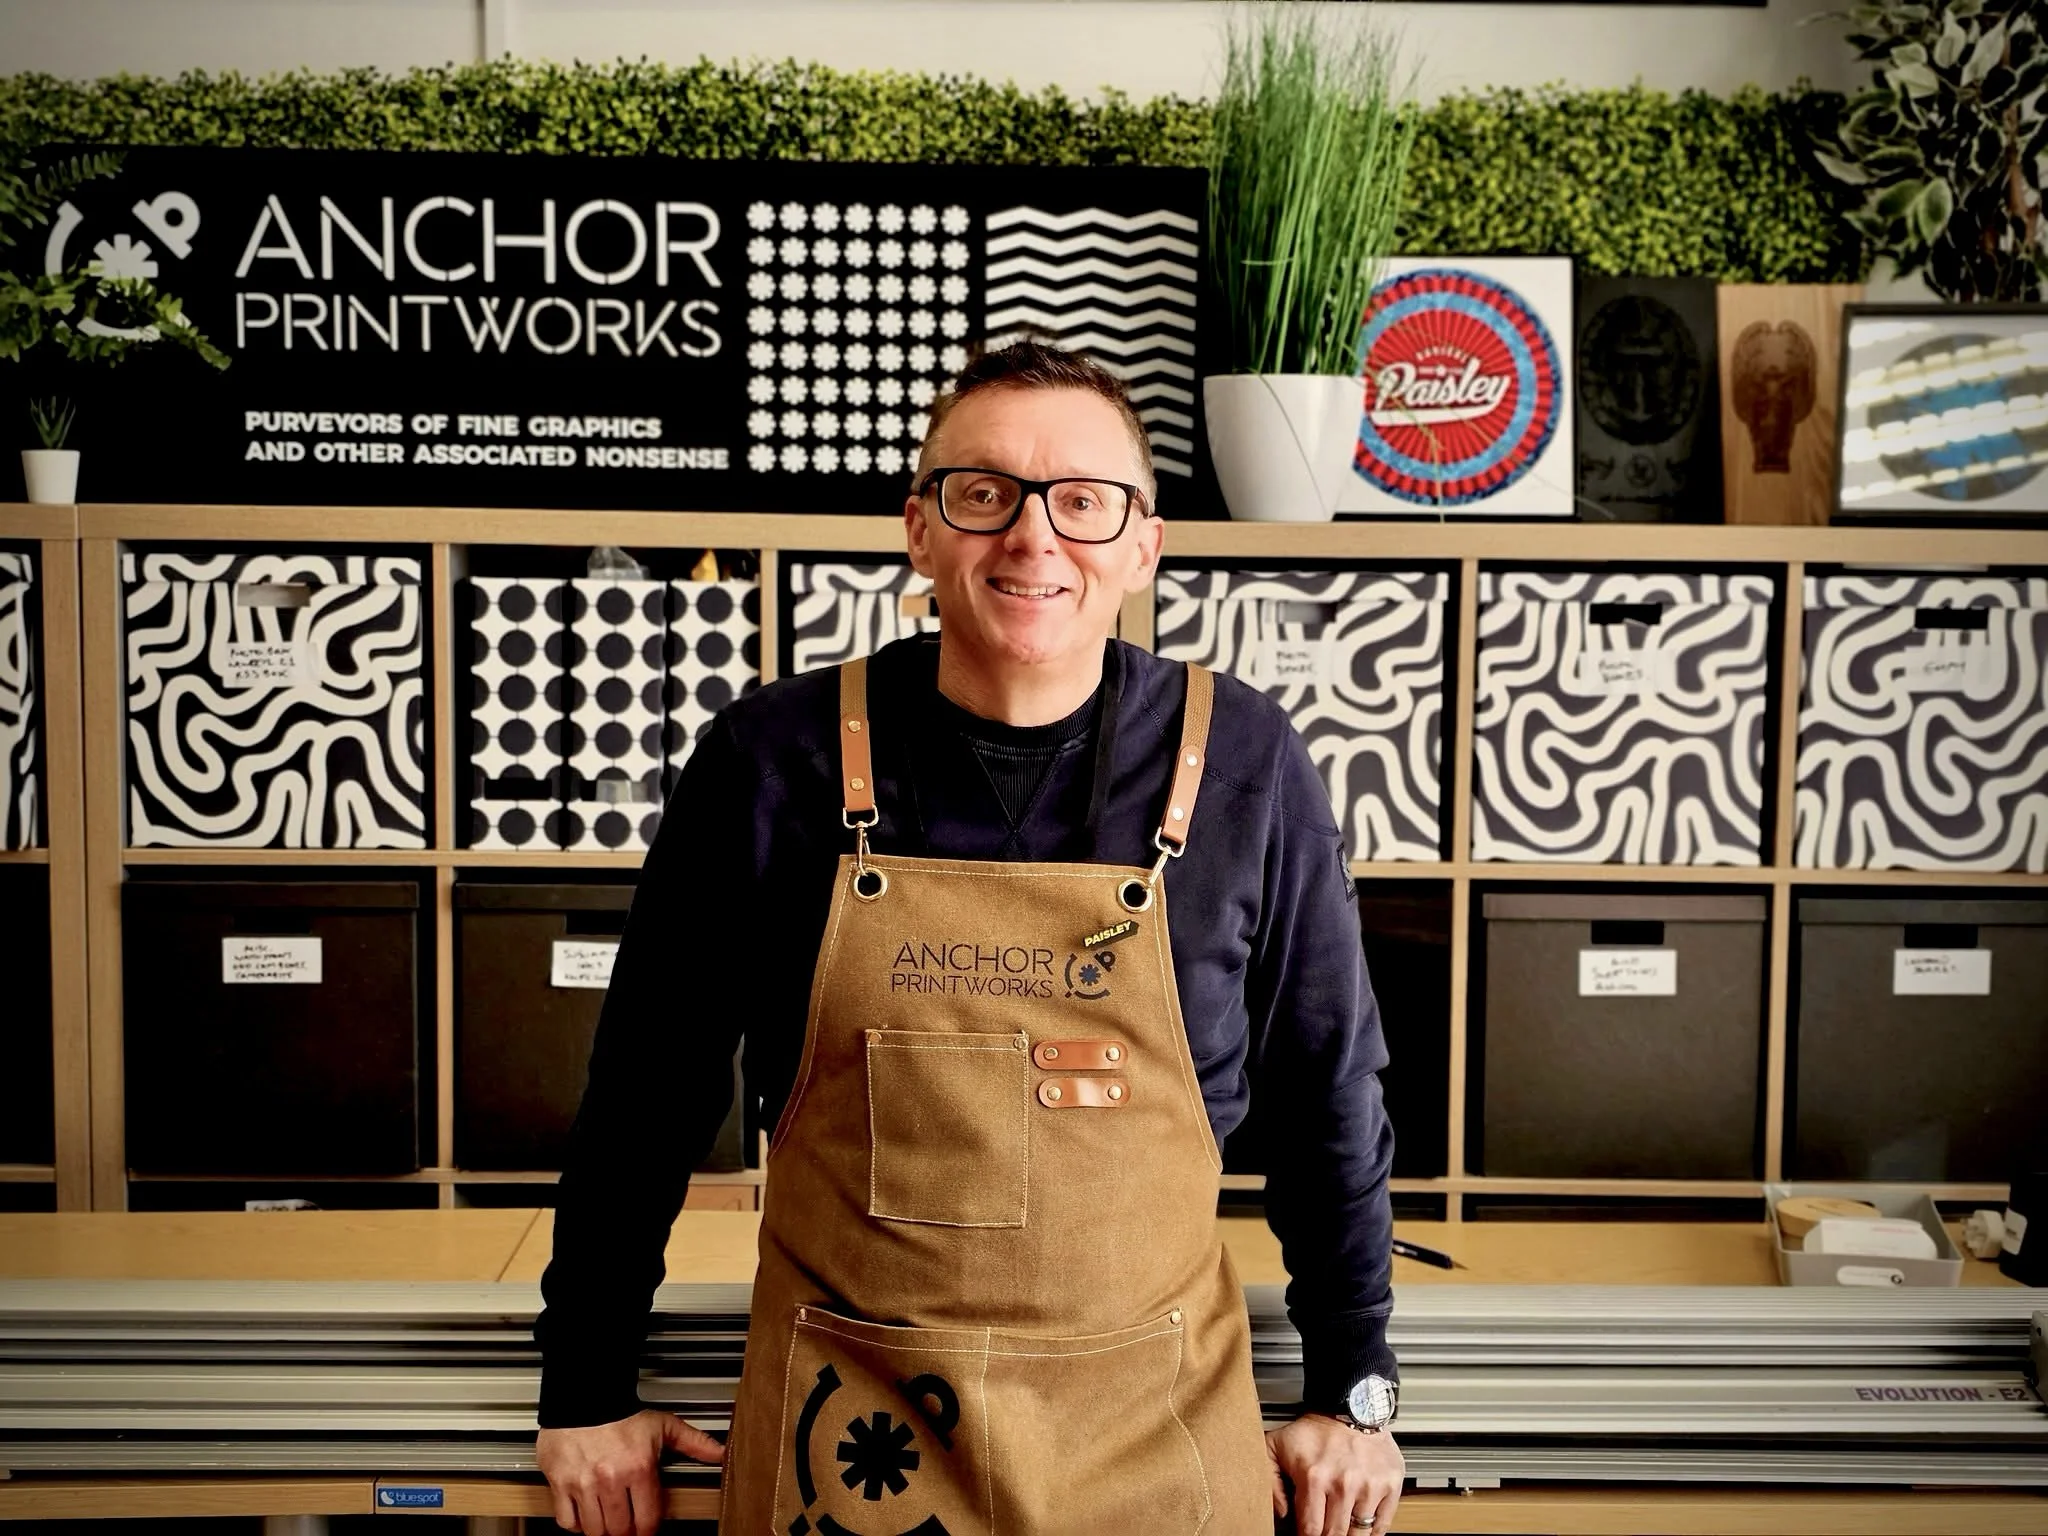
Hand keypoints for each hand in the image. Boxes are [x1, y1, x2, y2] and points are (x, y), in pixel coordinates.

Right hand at [536, 1408, 725, 1535]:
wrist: (584, 1394)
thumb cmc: (621, 1411)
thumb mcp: (663, 1425)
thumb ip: (693, 1442)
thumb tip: (719, 1453)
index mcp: (639, 1469)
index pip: (647, 1521)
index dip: (648, 1530)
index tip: (647, 1527)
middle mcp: (610, 1480)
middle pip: (619, 1530)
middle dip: (626, 1531)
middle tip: (627, 1524)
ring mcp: (583, 1484)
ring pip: (594, 1530)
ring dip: (603, 1529)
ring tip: (609, 1520)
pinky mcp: (560, 1483)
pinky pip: (567, 1521)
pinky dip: (576, 1524)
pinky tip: (585, 1514)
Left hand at [1265, 1414, 1404, 1535]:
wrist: (1351, 1407)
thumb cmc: (1316, 1430)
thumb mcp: (1276, 1446)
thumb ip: (1269, 1480)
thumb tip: (1280, 1511)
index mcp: (1314, 1477)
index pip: (1310, 1530)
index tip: (1306, 1535)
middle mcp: (1343, 1484)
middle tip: (1323, 1531)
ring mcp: (1369, 1487)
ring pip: (1358, 1534)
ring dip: (1348, 1535)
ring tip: (1340, 1527)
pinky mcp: (1390, 1485)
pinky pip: (1381, 1525)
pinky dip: (1370, 1531)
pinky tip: (1359, 1524)